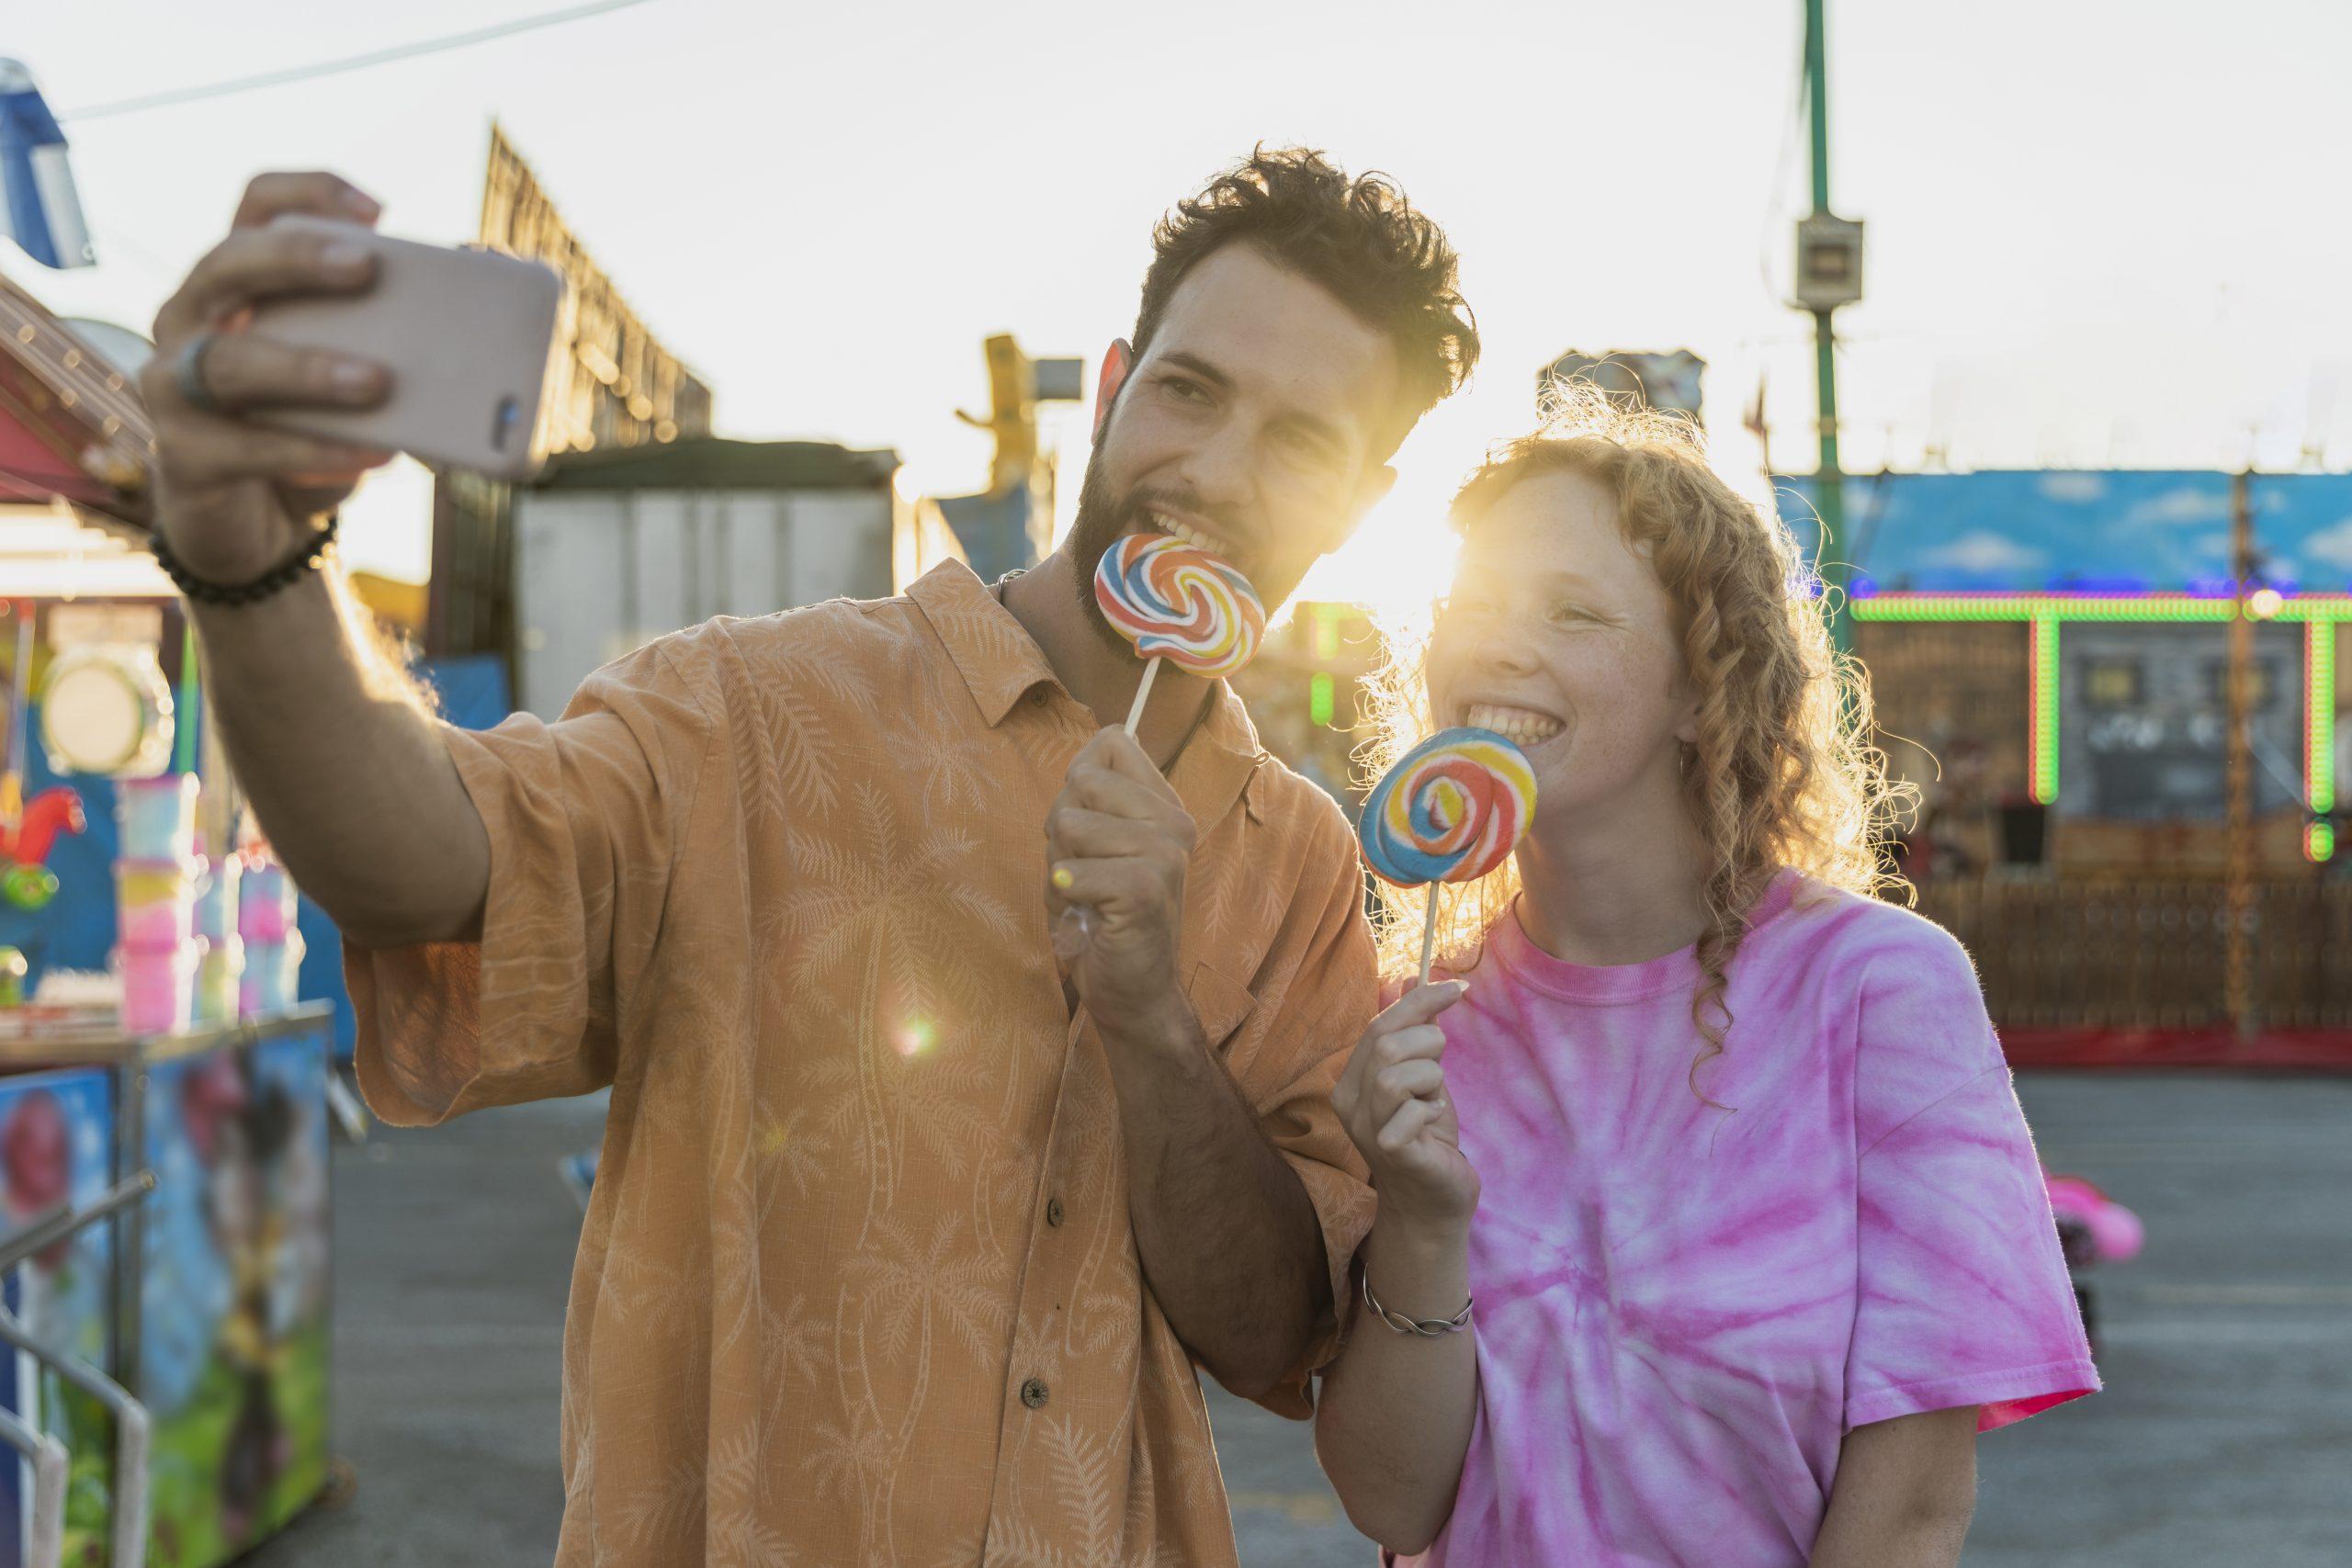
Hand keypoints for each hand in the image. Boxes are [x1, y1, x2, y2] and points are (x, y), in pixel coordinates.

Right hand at [142, 171, 396, 583]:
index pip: (257, 206)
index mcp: (240, 281)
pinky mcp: (183, 456)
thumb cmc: (317, 427)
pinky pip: (246, 448)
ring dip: (307, 368)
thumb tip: (486, 283)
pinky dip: (312, 450)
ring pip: (228, 362)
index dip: (308, 193)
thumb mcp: (359, 377)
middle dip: (297, 259)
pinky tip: (373, 453)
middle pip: (228, 263)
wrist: (262, 522)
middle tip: (367, 266)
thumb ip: (400, 333)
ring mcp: (172, 385)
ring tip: (379, 381)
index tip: (377, 210)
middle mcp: (191, 317)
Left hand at [1044, 726, 1196, 1030]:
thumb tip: (1102, 734)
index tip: (1091, 833)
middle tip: (1087, 875)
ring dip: (1061, 868)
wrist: (1132, 992)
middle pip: (1080, 780)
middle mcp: (1173, 821)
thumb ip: (1094, 796)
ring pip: (1068, 824)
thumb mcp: (1093, 845)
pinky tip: (1089, 920)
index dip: (1078, 784)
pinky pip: (1072, 871)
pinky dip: (1065, 898)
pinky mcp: (1146, 888)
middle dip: (1061, 831)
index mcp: (1164, 805)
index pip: (1111, 741)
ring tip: (1087, 899)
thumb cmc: (1102, 918)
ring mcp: (1165, 853)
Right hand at [1333, 981, 1477, 1229]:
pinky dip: (1431, 1110)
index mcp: (1352, 1081)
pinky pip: (1410, 1111)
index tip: (1459, 988)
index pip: (1378, 1025)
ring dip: (1430, 1078)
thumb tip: (1411, 977)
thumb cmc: (1428, 1139)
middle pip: (1386, 1043)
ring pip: (1394, 1073)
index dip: (1419, 1002)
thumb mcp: (1422, 1077)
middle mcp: (1349, 1103)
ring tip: (1433, 1101)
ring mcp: (1366, 1129)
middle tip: (1440, 1073)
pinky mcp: (1390, 1151)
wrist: (1433, 1204)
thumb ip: (1414, 1033)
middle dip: (1429, 1045)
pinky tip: (1434, 1125)